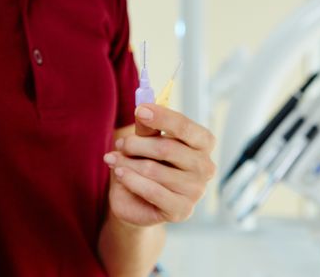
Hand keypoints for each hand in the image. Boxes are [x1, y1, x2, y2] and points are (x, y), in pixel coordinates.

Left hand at [104, 104, 215, 225]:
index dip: (162, 117)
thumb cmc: (145, 163)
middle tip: (120, 143)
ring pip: (154, 170)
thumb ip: (147, 128)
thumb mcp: (145, 141)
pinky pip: (152, 191)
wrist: (136, 201)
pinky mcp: (182, 210)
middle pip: (167, 148)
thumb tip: (143, 109)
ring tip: (113, 159)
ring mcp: (196, 191)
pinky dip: (131, 180)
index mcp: (203, 143)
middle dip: (136, 144)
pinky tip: (119, 173)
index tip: (140, 110)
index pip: (185, 127)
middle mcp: (206, 167)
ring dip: (127, 162)